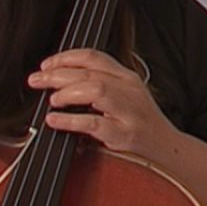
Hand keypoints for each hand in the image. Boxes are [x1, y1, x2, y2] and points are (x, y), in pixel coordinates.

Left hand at [29, 50, 179, 159]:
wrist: (169, 148)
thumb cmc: (142, 123)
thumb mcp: (126, 96)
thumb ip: (100, 84)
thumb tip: (59, 81)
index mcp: (128, 77)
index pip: (94, 57)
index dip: (66, 58)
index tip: (46, 65)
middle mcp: (130, 90)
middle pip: (89, 72)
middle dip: (57, 75)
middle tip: (37, 81)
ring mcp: (130, 111)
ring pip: (96, 90)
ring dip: (68, 93)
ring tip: (53, 101)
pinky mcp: (126, 134)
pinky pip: (95, 124)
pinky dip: (70, 120)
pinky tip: (55, 120)